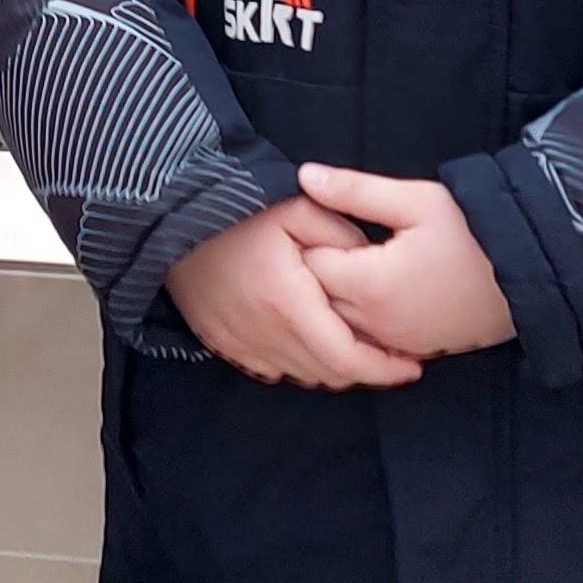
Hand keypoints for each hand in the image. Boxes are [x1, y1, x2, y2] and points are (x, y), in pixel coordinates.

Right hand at [167, 196, 423, 389]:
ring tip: (356, 347)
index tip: (413, 365)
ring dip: (333, 369)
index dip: (385, 369)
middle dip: (366, 371)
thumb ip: (342, 233)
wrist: (169, 217)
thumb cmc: (236, 210)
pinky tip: (311, 341)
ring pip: (302, 375)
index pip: (347, 358)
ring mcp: (239, 343)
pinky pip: (272, 369)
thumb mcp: (297, 208)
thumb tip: (371, 258)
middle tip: (392, 357)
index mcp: (288, 303)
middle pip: (328, 374)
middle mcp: (264, 334)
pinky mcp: (221, 342)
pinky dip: (299, 363)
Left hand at [295, 165, 519, 362]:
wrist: (530, 273)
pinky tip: (373, 289)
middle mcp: (376, 322)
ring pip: (338, 323)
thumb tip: (305, 175)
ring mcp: (394, 342)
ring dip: (335, 295)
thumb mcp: (416, 200)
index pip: (307, 262)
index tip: (322, 217)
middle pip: (316, 298)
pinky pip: (366, 339)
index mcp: (370, 283)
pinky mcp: (412, 351)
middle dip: (316, 267)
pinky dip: (358, 318)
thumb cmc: (476, 232)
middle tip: (331, 235)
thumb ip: (355, 190)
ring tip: (351, 260)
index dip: (309, 236)